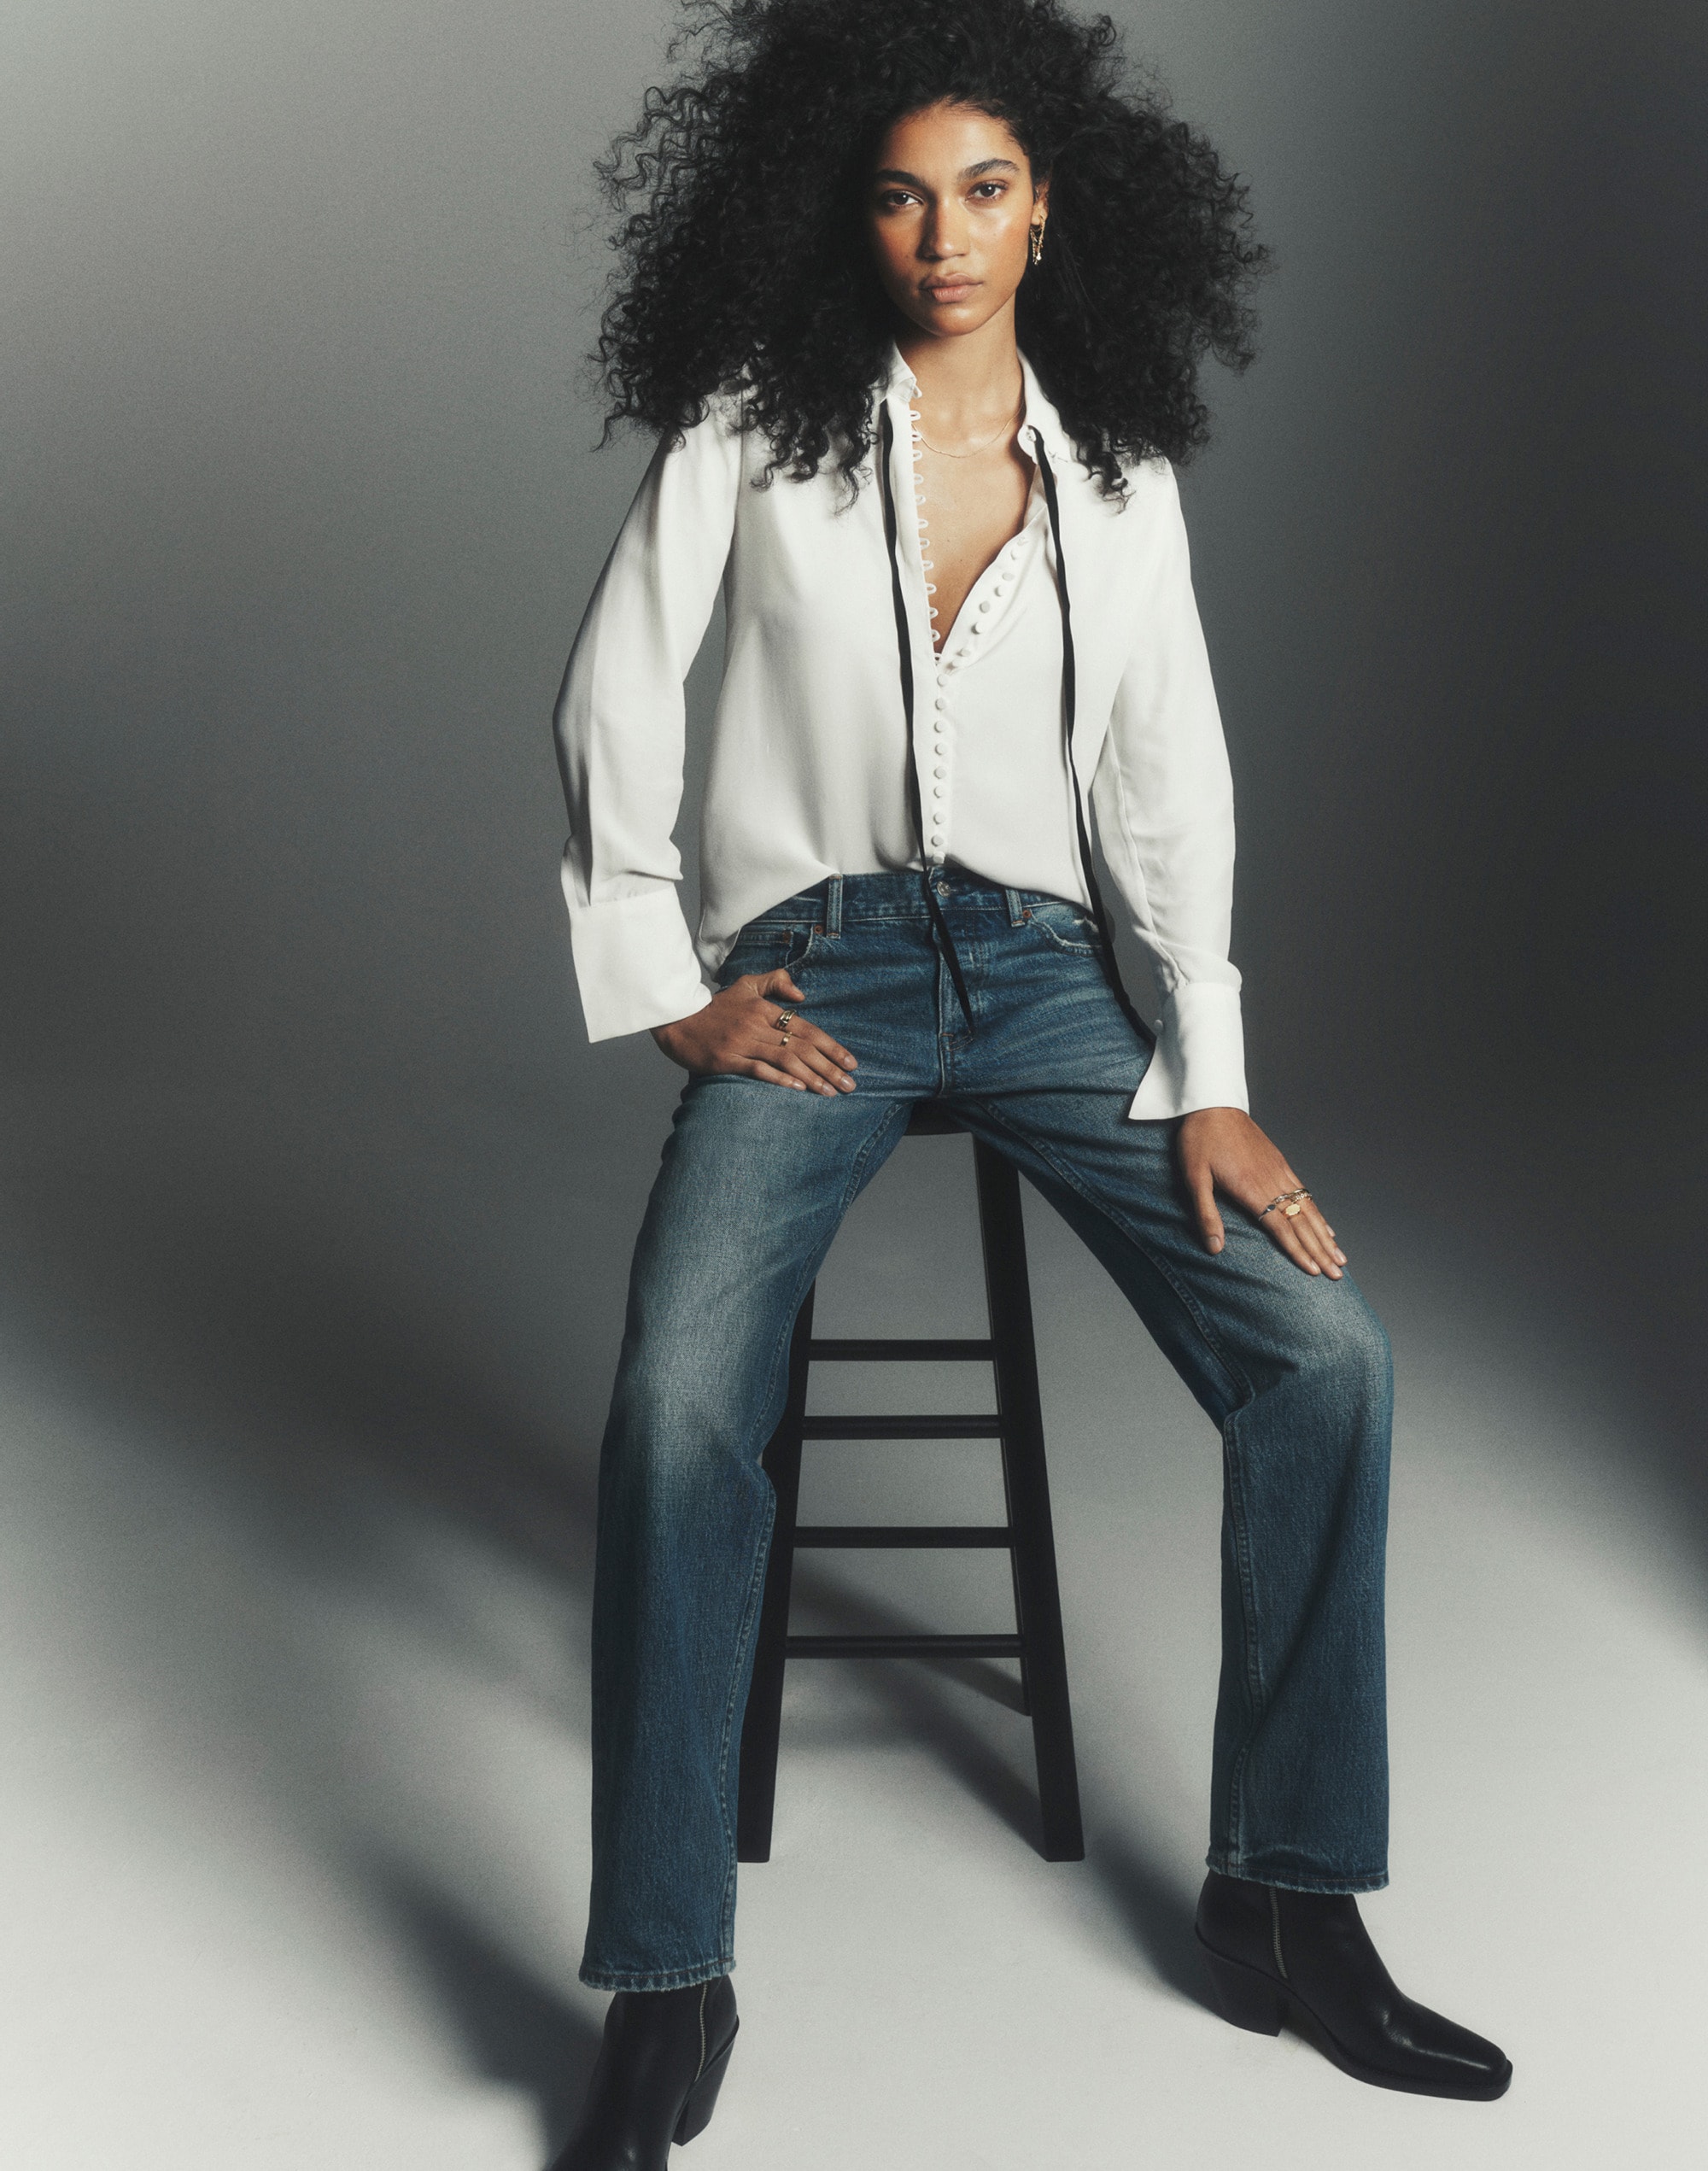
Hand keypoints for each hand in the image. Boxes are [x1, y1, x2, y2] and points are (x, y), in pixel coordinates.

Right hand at [651, 970, 858, 1096]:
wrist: (675, 1018)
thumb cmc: (713, 1005)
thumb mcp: (745, 985)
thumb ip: (775, 982)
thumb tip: (802, 996)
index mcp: (764, 1010)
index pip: (806, 1028)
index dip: (831, 1045)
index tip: (851, 1061)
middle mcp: (756, 1026)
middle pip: (801, 1047)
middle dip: (829, 1067)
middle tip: (850, 1084)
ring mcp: (741, 1043)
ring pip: (785, 1060)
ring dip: (812, 1077)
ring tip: (831, 1092)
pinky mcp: (726, 1060)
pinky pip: (757, 1070)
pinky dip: (779, 1079)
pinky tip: (798, 1088)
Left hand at [1177, 1107, 1346, 1278]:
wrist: (1212, 1103)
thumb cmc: (1199, 1141)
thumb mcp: (1194, 1178)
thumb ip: (1205, 1215)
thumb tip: (1215, 1249)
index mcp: (1252, 1188)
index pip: (1281, 1228)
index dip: (1298, 1251)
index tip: (1314, 1271)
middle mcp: (1272, 1181)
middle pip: (1301, 1222)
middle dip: (1320, 1250)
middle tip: (1337, 1274)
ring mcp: (1279, 1171)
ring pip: (1308, 1209)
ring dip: (1325, 1235)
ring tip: (1340, 1256)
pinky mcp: (1280, 1162)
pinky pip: (1304, 1192)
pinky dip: (1318, 1213)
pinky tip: (1326, 1226)